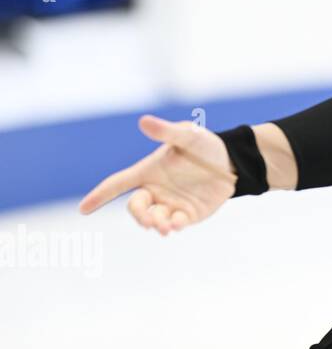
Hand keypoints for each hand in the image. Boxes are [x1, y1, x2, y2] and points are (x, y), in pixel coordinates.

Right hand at [78, 114, 238, 234]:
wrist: (231, 162)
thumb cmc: (204, 146)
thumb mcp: (188, 135)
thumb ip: (166, 132)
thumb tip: (143, 121)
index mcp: (148, 171)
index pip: (118, 183)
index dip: (100, 195)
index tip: (84, 209)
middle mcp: (155, 190)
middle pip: (136, 207)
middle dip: (138, 215)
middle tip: (148, 221)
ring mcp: (170, 204)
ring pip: (154, 219)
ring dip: (156, 224)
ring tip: (165, 227)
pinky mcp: (187, 215)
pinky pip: (175, 224)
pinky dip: (174, 225)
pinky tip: (178, 224)